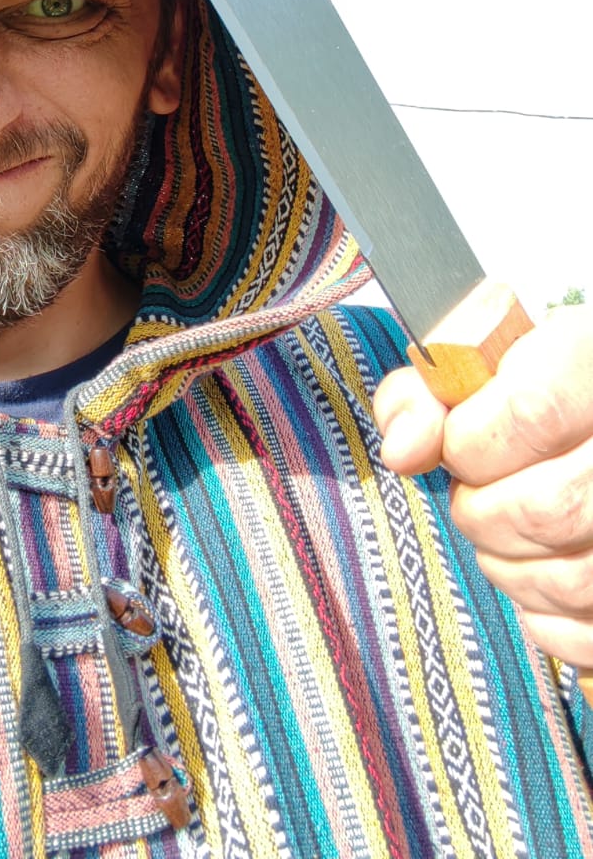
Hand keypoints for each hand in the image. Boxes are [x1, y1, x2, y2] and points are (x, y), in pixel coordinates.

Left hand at [373, 304, 592, 670]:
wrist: (583, 397)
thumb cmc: (538, 371)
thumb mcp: (486, 346)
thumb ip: (431, 385)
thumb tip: (403, 450)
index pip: (531, 414)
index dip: (469, 442)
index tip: (457, 442)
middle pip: (548, 509)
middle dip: (480, 510)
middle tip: (478, 489)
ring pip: (573, 580)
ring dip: (508, 565)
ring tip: (503, 527)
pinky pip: (590, 631)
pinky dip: (547, 615)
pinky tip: (539, 567)